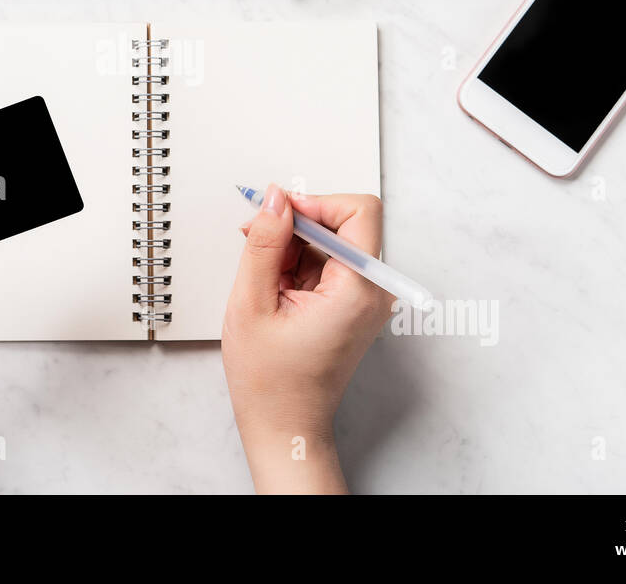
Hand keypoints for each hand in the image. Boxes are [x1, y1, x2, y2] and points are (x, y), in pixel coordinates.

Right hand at [222, 185, 391, 493]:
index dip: (315, 204)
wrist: (284, 427)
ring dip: (293, 248)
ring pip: (332, 241)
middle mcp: (373, 292)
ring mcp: (365, 299)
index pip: (358, 211)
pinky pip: (327, 264)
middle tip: (258, 243)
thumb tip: (274, 200)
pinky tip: (274, 291)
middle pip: (344, 223)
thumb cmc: (270, 382)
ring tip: (264, 282)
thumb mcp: (252, 304)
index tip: (280, 214)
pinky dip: (296, 265)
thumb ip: (264, 244)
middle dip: (298, 225)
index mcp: (358, 290)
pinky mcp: (352, 304)